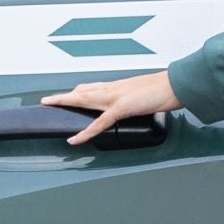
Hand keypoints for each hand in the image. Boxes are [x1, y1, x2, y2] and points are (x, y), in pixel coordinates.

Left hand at [43, 72, 181, 145]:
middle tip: (48, 100)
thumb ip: (135, 99)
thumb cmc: (164, 90)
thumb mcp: (144, 95)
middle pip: (83, 91)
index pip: (93, 87)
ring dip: (66, 102)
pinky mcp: (121, 107)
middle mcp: (114, 88)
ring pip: (84, 99)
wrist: (175, 85)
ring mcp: (116, 97)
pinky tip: (75, 138)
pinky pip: (99, 122)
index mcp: (119, 86)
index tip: (69, 93)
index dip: (78, 91)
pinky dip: (85, 132)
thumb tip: (133, 104)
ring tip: (50, 106)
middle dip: (64, 96)